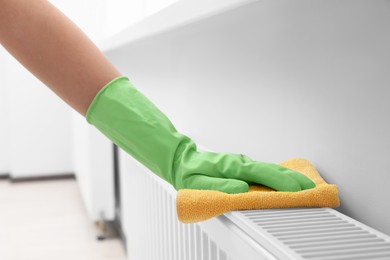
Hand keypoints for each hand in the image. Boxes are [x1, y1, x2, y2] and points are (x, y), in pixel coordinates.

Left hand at [174, 147, 315, 192]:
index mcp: (231, 166)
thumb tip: (241, 189)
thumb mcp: (198, 183)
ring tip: (306, 185)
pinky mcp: (243, 165)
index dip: (280, 182)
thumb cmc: (190, 173)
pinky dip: (279, 175)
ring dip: (289, 177)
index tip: (296, 190)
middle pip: (271, 169)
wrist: (183, 159)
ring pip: (270, 168)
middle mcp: (240, 162)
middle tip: (312, 188)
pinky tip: (287, 180)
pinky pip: (265, 170)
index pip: (261, 173)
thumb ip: (219, 186)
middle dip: (292, 179)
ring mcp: (243, 162)